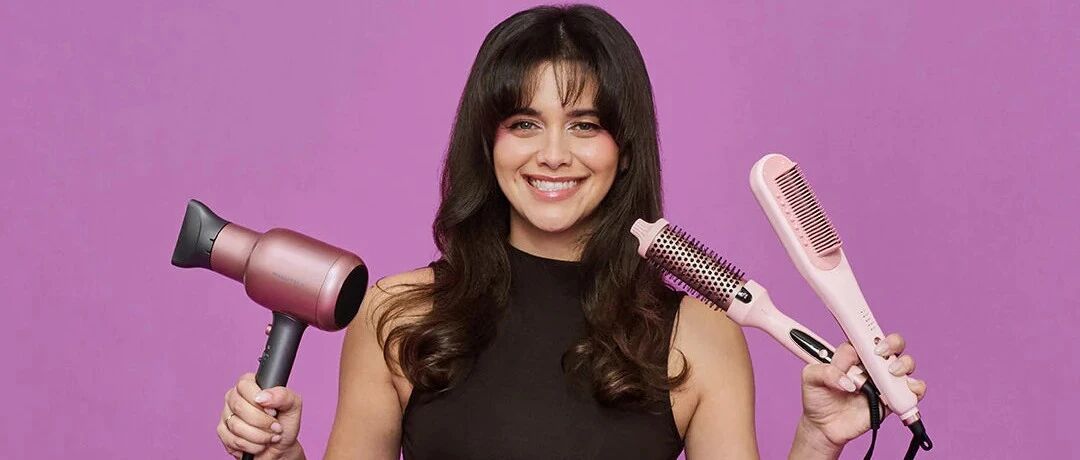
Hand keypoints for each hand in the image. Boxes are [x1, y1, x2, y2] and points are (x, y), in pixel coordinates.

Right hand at [217, 371, 303, 458]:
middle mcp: (234, 397)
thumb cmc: (285, 424)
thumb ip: (283, 395)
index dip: (261, 401)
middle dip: (262, 421)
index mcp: (250, 384)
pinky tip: (259, 444)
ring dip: (259, 436)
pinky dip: (251, 446)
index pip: (245, 385)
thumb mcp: (293, 406)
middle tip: (276, 427)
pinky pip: (233, 440)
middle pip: (239, 406)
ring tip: (270, 436)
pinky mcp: (222, 432)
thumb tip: (263, 396)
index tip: (274, 411)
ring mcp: (226, 414)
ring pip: (236, 425)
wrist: (281, 447)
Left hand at [797, 332, 926, 450]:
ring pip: (906, 364)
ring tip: (890, 373)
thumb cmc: (818, 397)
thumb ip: (825, 372)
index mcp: (853, 354)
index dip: (869, 334)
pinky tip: (905, 391)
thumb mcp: (810, 379)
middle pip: (892, 344)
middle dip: (892, 343)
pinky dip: (915, 389)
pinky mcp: (892, 400)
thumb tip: (847, 380)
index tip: (867, 341)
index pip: (865, 337)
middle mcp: (871, 364)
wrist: (824, 426)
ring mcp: (883, 381)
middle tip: (881, 353)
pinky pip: (911, 391)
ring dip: (903, 364)